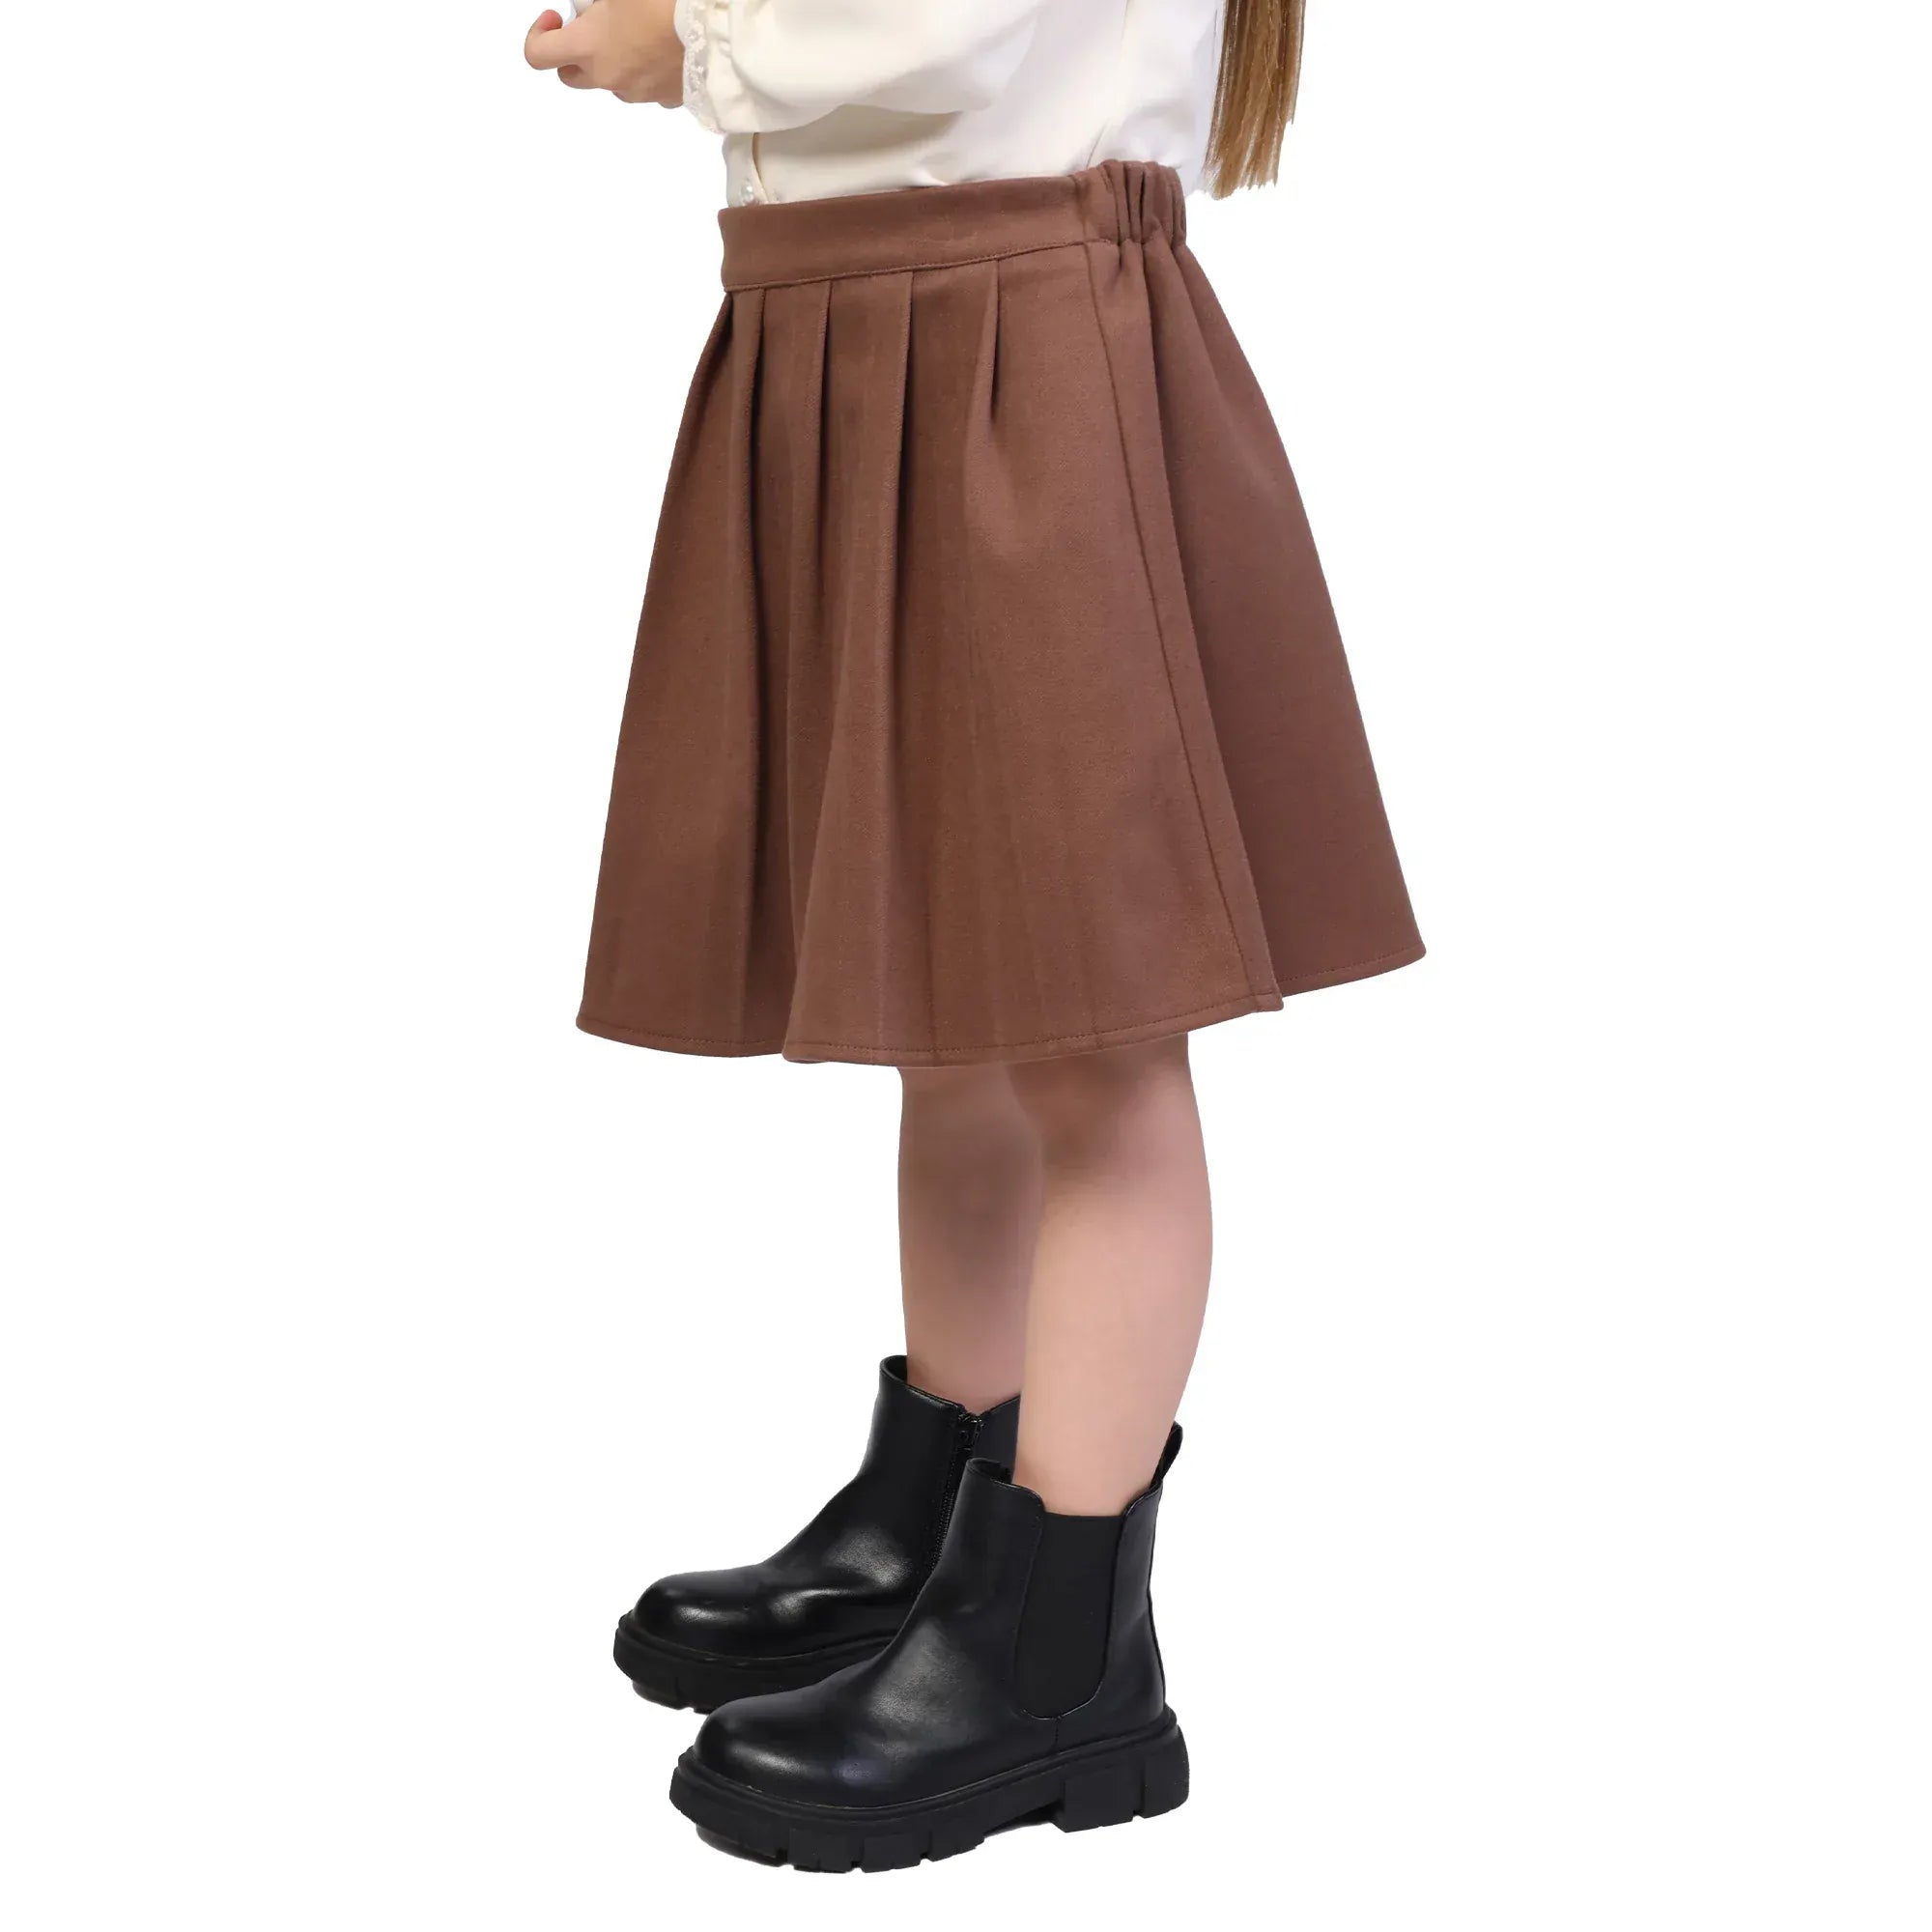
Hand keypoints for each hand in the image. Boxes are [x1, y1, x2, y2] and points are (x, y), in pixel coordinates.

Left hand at [524, 0, 683, 106]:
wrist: (716, 32)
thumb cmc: (663, 3)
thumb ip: (596, 2)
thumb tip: (593, 6)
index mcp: (587, 47)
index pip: (537, 54)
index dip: (538, 35)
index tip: (556, 18)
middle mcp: (606, 77)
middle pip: (571, 76)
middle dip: (574, 52)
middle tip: (594, 27)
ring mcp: (636, 92)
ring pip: (611, 81)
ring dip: (613, 61)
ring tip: (637, 34)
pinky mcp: (665, 99)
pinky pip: (646, 88)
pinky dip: (645, 71)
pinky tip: (660, 49)